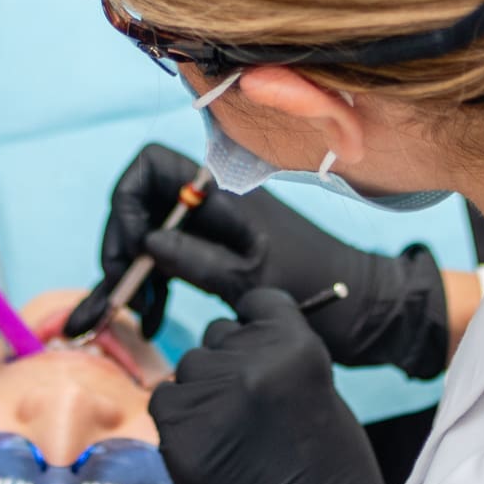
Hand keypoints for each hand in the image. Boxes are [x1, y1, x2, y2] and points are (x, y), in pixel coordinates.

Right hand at [65, 144, 449, 378]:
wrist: (367, 311)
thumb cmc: (319, 288)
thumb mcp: (252, 281)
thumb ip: (198, 260)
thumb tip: (146, 244)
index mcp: (224, 192)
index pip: (151, 166)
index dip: (127, 202)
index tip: (130, 251)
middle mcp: (213, 202)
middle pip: (142, 203)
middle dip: (120, 245)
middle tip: (116, 294)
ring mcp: (214, 228)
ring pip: (150, 234)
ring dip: (132, 271)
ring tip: (126, 315)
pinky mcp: (218, 253)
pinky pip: (170, 258)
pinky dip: (153, 283)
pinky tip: (149, 316)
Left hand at [149, 289, 389, 483]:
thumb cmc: (328, 473)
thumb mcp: (321, 393)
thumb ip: (279, 358)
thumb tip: (240, 340)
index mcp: (295, 346)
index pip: (257, 301)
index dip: (256, 324)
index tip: (257, 345)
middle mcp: (249, 362)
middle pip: (218, 335)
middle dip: (229, 362)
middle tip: (251, 409)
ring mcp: (210, 396)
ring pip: (188, 367)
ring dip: (202, 391)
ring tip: (233, 434)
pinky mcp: (177, 432)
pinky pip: (164, 401)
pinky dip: (180, 418)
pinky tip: (209, 446)